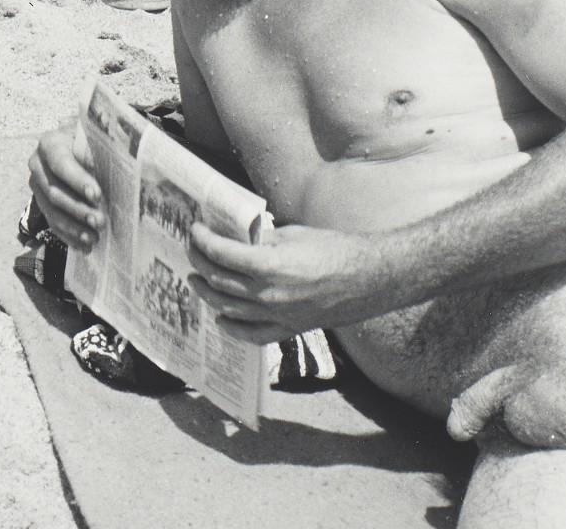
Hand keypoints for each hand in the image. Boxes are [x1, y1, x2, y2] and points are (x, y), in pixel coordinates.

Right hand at [26, 121, 104, 250]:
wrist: (80, 150)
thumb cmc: (92, 145)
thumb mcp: (95, 141)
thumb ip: (97, 151)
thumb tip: (107, 166)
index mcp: (50, 144)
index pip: (60, 162)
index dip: (77, 180)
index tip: (97, 195)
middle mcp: (38, 164)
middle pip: (54, 190)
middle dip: (78, 209)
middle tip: (100, 222)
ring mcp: (38, 186)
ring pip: (51, 210)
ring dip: (73, 226)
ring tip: (94, 238)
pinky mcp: (42, 203)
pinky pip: (51, 223)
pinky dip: (69, 235)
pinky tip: (85, 246)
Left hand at [183, 220, 404, 340]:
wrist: (373, 278)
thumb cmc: (336, 249)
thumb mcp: (293, 234)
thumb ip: (261, 240)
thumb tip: (237, 238)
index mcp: (270, 266)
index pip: (221, 254)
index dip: (203, 240)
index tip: (195, 230)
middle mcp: (270, 294)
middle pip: (219, 281)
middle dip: (200, 263)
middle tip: (192, 250)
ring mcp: (280, 315)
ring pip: (229, 308)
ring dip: (207, 294)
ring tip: (196, 280)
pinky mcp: (292, 328)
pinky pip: (254, 334)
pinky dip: (233, 328)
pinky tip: (221, 319)